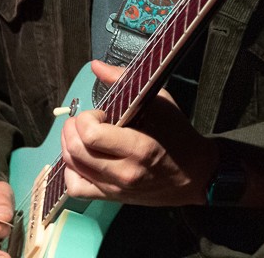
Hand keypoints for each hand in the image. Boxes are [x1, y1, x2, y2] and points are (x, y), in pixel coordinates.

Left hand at [60, 60, 217, 206]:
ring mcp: (116, 187)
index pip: (91, 135)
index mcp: (139, 147)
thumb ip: (125, 81)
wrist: (194, 174)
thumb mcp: (160, 102)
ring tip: (81, 134)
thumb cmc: (177, 135)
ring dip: (69, 145)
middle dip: (73, 128)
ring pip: (72, 167)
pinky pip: (77, 188)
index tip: (100, 112)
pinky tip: (81, 158)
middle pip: (76, 150)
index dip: (87, 118)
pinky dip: (71, 171)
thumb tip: (96, 65)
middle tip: (86, 120)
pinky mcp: (112, 197)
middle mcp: (124, 171)